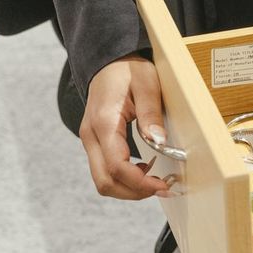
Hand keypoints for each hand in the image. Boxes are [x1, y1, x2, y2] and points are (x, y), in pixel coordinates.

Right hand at [80, 54, 171, 199]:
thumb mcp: (147, 83)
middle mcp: (91, 135)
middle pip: (105, 182)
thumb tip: (159, 143)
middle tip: (162, 187)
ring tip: (155, 180)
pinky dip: (123, 177)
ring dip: (128, 187)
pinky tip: (143, 169)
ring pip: (103, 180)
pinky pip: (105, 170)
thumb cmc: (128, 69)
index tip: (162, 185)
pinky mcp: (95, 142)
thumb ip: (151, 113)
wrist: (108, 60)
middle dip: (134, 192)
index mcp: (104, 122)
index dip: (140, 183)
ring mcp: (90, 140)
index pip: (116, 166)